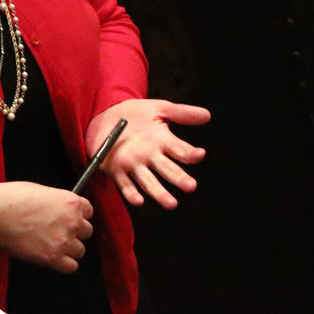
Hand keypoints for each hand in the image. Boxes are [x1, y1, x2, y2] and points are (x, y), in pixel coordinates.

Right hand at [0, 182, 93, 271]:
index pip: (88, 211)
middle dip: (74, 233)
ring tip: (54, 246)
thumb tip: (58, 209)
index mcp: (71, 202)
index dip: (78, 216)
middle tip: (59, 232)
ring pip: (80, 250)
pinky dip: (65, 264)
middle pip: (86, 232)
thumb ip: (57, 202)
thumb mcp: (42, 191)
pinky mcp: (52, 257)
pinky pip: (71, 266)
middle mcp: (73, 221)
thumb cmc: (12, 199)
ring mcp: (64, 240)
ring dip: (69, 249)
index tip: (71, 219)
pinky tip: (55, 259)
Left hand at [85, 100, 210, 209]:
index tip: (200, 154)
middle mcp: (151, 157)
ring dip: (160, 193)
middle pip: (168, 170)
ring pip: (149, 182)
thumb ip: (182, 113)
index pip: (180, 150)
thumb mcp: (159, 108)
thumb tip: (207, 115)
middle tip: (191, 186)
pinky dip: (131, 194)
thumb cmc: (136, 113)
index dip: (190, 153)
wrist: (106, 114)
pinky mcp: (116, 171)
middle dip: (179, 178)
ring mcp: (134, 165)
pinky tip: (139, 201)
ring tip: (171, 204)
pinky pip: (125, 185)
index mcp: (163, 142)